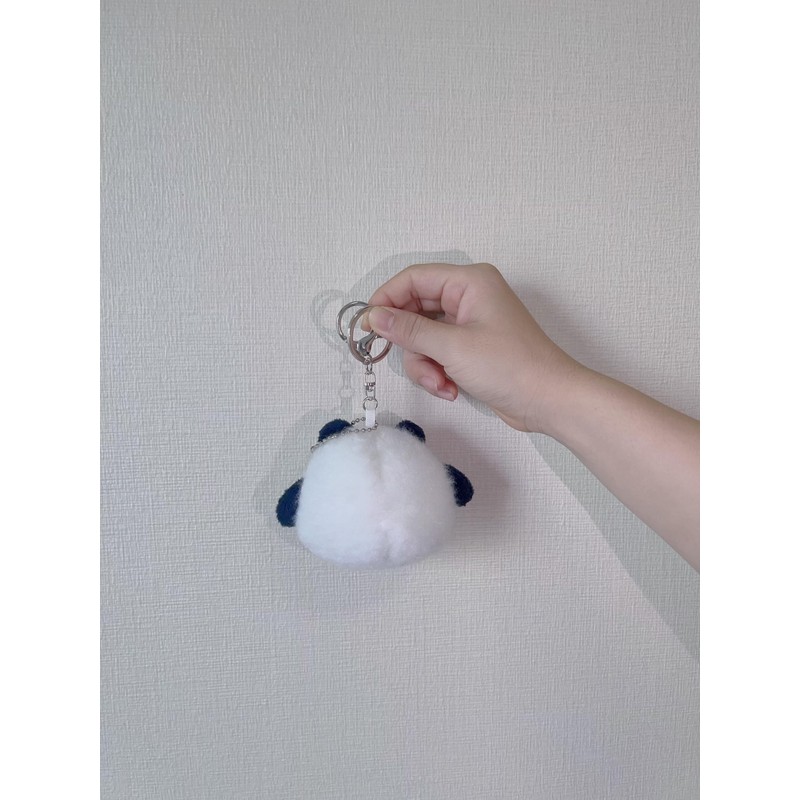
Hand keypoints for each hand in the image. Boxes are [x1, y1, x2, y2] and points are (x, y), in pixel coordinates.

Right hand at [367, 262, 578, 432]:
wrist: (548, 401)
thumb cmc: (509, 366)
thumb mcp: (452, 347)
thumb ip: (409, 330)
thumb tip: (373, 316)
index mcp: (469, 282)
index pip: (414, 278)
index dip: (387, 299)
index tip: (368, 326)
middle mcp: (469, 297)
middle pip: (416, 309)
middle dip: (411, 342)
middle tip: (403, 359)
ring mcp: (470, 323)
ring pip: (424, 337)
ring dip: (425, 364)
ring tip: (439, 383)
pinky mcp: (471, 348)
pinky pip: (438, 353)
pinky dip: (437, 372)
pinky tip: (450, 389)